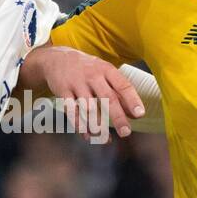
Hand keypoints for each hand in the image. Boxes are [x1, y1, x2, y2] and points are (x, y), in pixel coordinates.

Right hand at [20, 46, 143, 140]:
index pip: (123, 85)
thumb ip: (118, 91)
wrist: (56, 58)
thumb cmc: (87, 69)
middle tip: (125, 133)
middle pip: (107, 99)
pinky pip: (72, 112)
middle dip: (117, 117)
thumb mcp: (104, 72)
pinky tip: (88, 136)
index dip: (132, 100)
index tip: (140, 115)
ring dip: (98, 126)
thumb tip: (135, 114)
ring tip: (106, 139)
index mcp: (106, 70)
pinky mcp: (62, 92)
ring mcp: (77, 83)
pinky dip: (80, 126)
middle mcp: (93, 76)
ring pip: (89, 108)